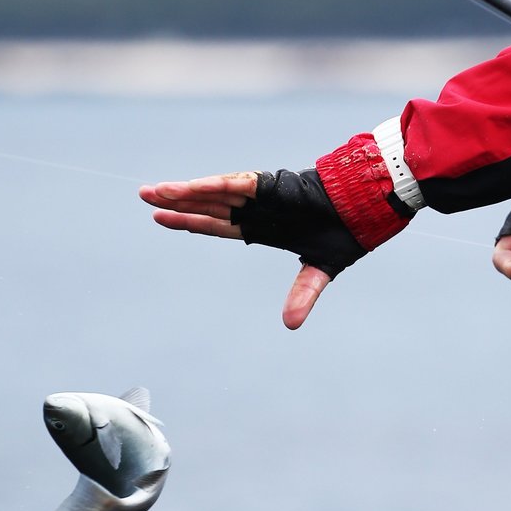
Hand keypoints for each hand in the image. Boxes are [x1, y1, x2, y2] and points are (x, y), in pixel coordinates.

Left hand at [140, 171, 345, 329]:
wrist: (365, 210)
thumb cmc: (345, 233)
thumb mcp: (319, 271)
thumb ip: (303, 294)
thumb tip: (291, 325)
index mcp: (260, 226)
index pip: (215, 224)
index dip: (189, 221)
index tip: (161, 218)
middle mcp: (254, 209)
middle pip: (206, 205)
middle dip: (176, 202)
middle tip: (145, 197)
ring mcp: (259, 195)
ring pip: (213, 193)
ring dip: (185, 192)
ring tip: (155, 191)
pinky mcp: (268, 185)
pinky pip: (234, 184)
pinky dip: (211, 186)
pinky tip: (187, 187)